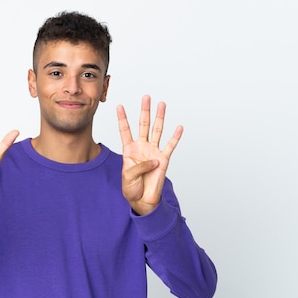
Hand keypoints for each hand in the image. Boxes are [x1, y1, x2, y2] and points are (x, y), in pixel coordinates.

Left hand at [117, 96, 182, 215]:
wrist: (142, 199)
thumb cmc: (132, 188)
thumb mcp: (128, 176)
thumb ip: (139, 167)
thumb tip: (154, 159)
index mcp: (129, 150)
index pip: (125, 130)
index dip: (122, 119)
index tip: (119, 106)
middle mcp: (142, 147)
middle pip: (143, 125)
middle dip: (144, 111)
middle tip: (146, 97)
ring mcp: (153, 152)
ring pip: (157, 130)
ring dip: (160, 117)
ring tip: (162, 104)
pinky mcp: (164, 159)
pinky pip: (170, 146)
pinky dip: (175, 137)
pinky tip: (179, 127)